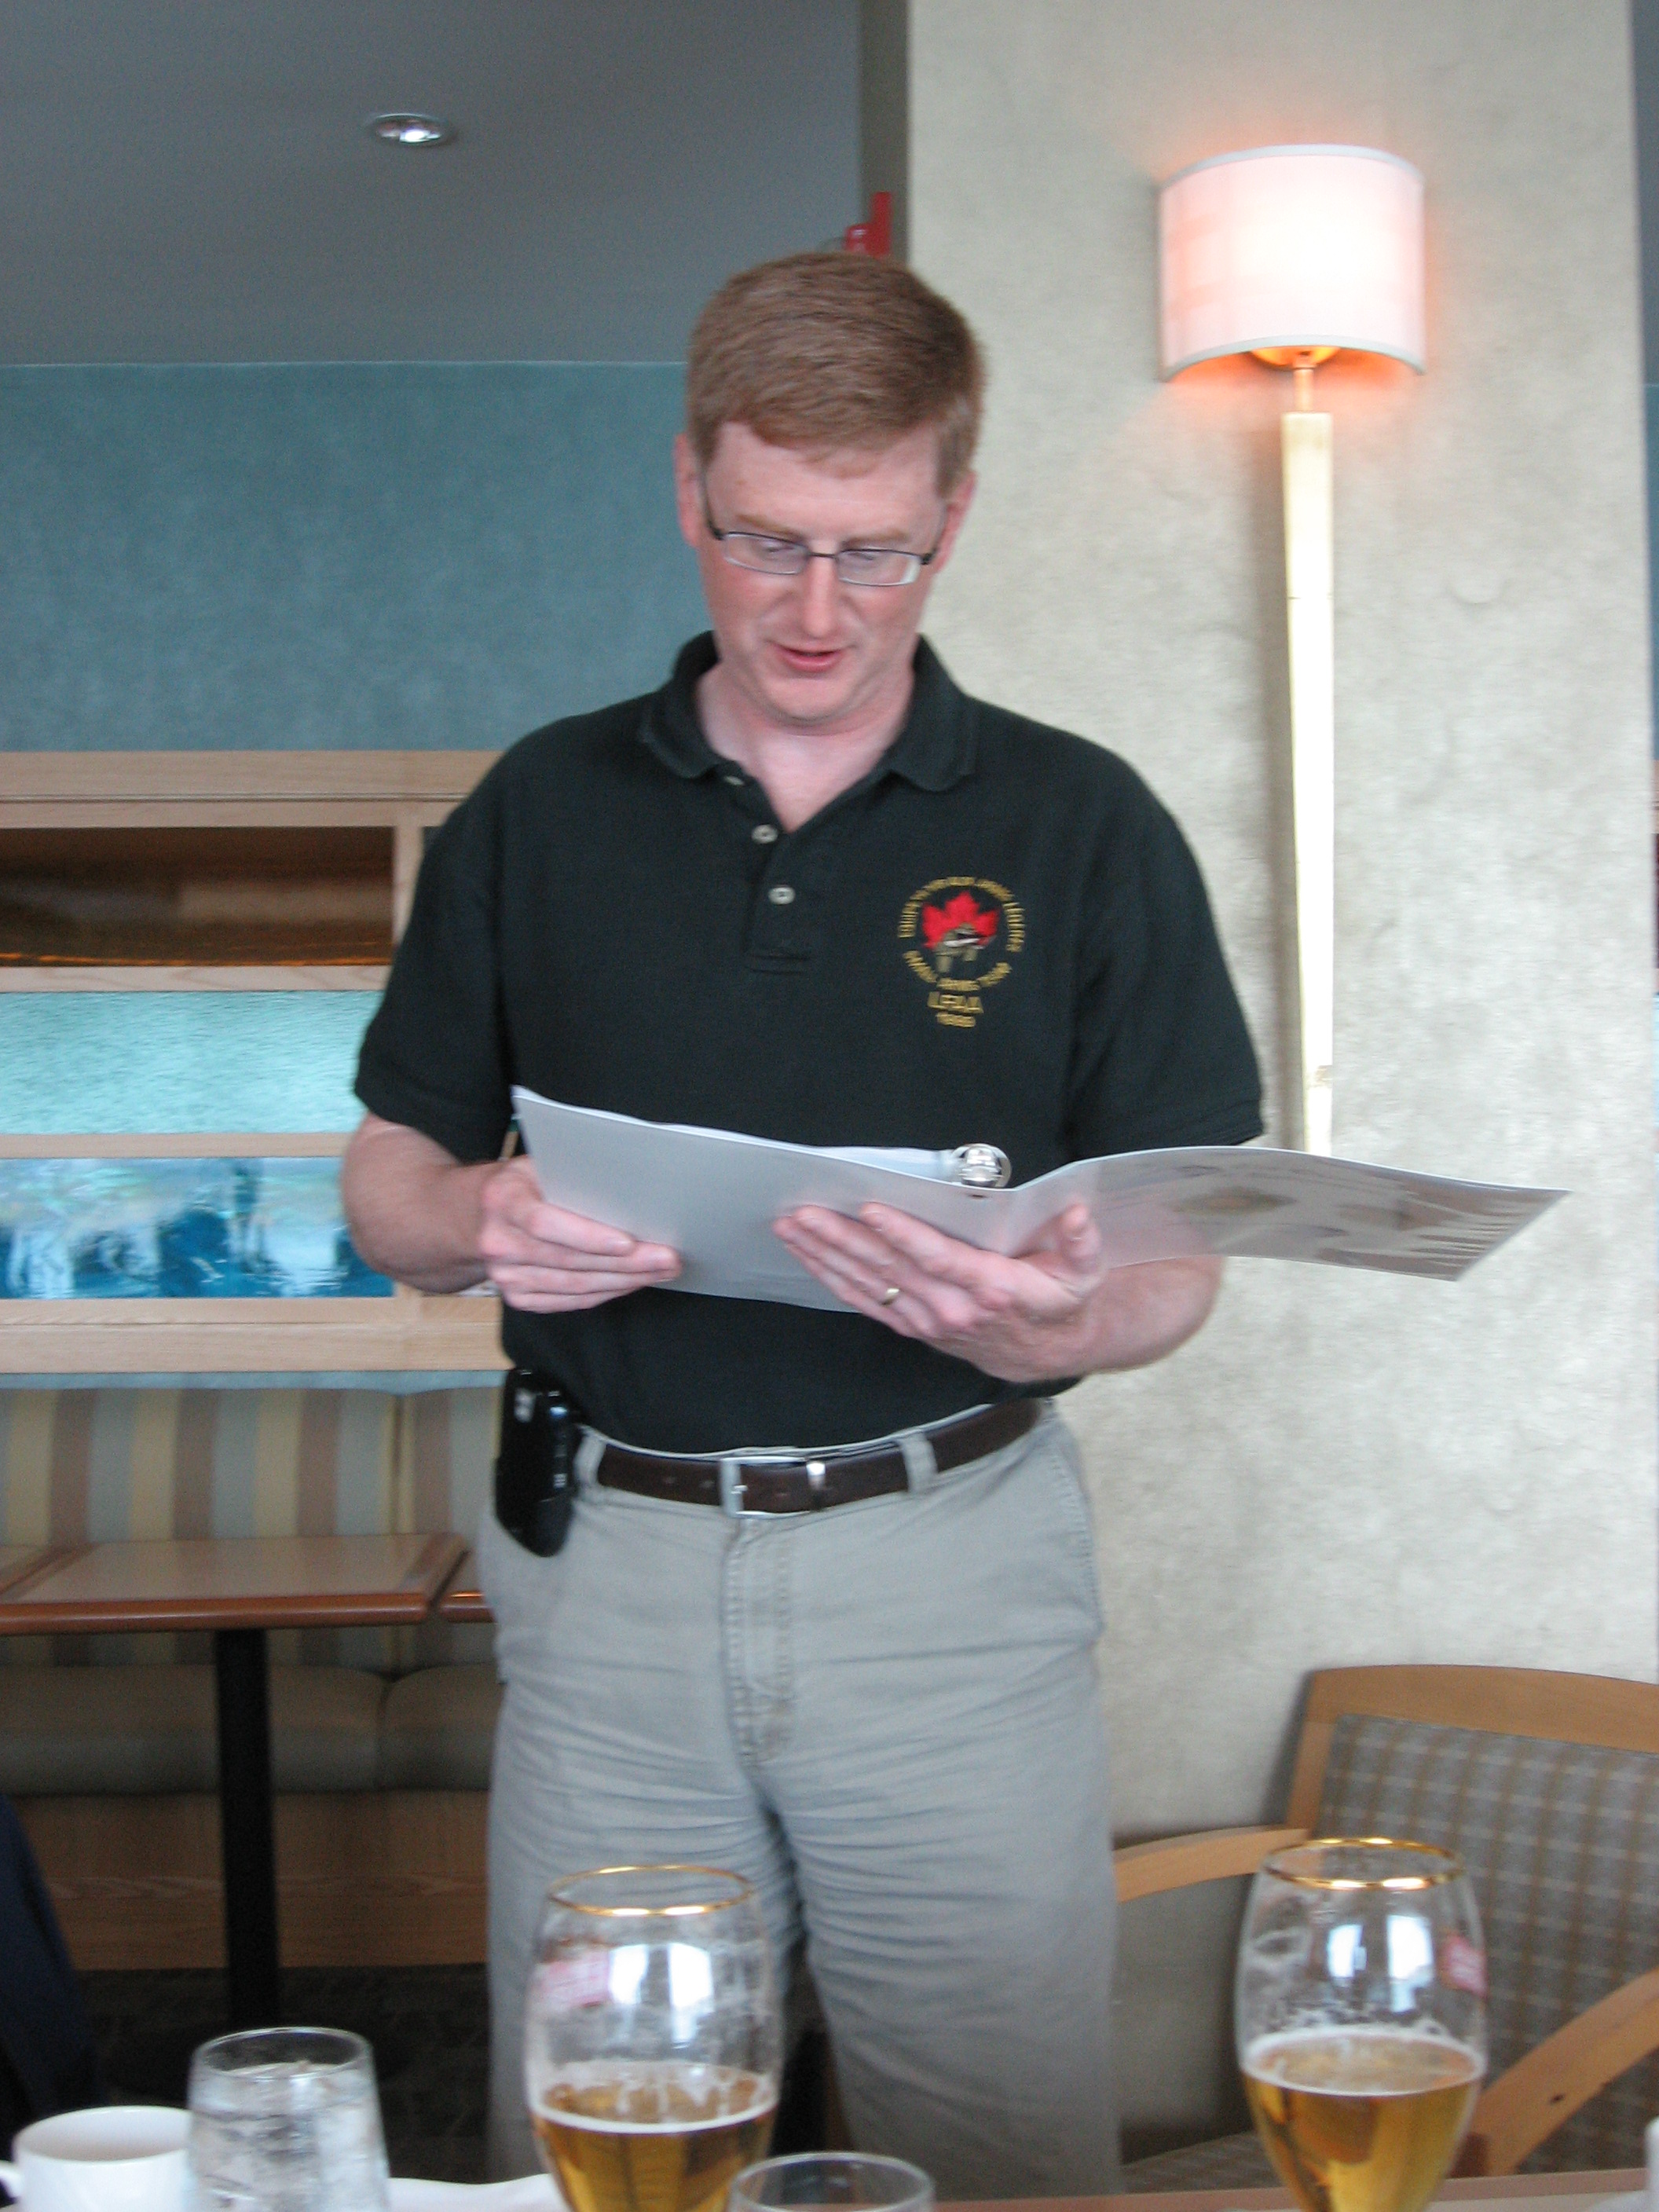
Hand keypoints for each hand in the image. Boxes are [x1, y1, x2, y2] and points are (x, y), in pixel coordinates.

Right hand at [478, 1156, 680, 1312]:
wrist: (482, 1215)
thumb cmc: (525, 1184)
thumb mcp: (540, 1164)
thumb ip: (573, 1173)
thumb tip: (631, 1181)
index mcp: (501, 1200)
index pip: (544, 1223)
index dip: (587, 1236)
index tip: (628, 1242)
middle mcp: (497, 1242)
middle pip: (569, 1260)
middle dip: (626, 1262)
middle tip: (667, 1258)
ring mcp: (505, 1275)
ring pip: (575, 1286)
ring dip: (624, 1280)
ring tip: (660, 1270)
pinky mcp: (517, 1297)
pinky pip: (570, 1300)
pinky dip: (606, 1292)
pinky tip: (632, 1282)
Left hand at [773, 1201, 1221, 1381]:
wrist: (1049, 1350)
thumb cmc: (1061, 1298)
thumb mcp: (1085, 1268)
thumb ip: (1080, 1240)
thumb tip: (1077, 1213)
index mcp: (991, 1288)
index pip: (938, 1258)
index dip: (902, 1234)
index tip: (870, 1209)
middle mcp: (952, 1309)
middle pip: (889, 1269)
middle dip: (841, 1237)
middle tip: (804, 1210)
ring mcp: (927, 1321)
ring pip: (868, 1285)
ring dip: (826, 1255)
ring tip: (791, 1226)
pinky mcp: (912, 1327)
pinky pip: (865, 1302)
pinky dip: (833, 1278)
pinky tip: (808, 1255)